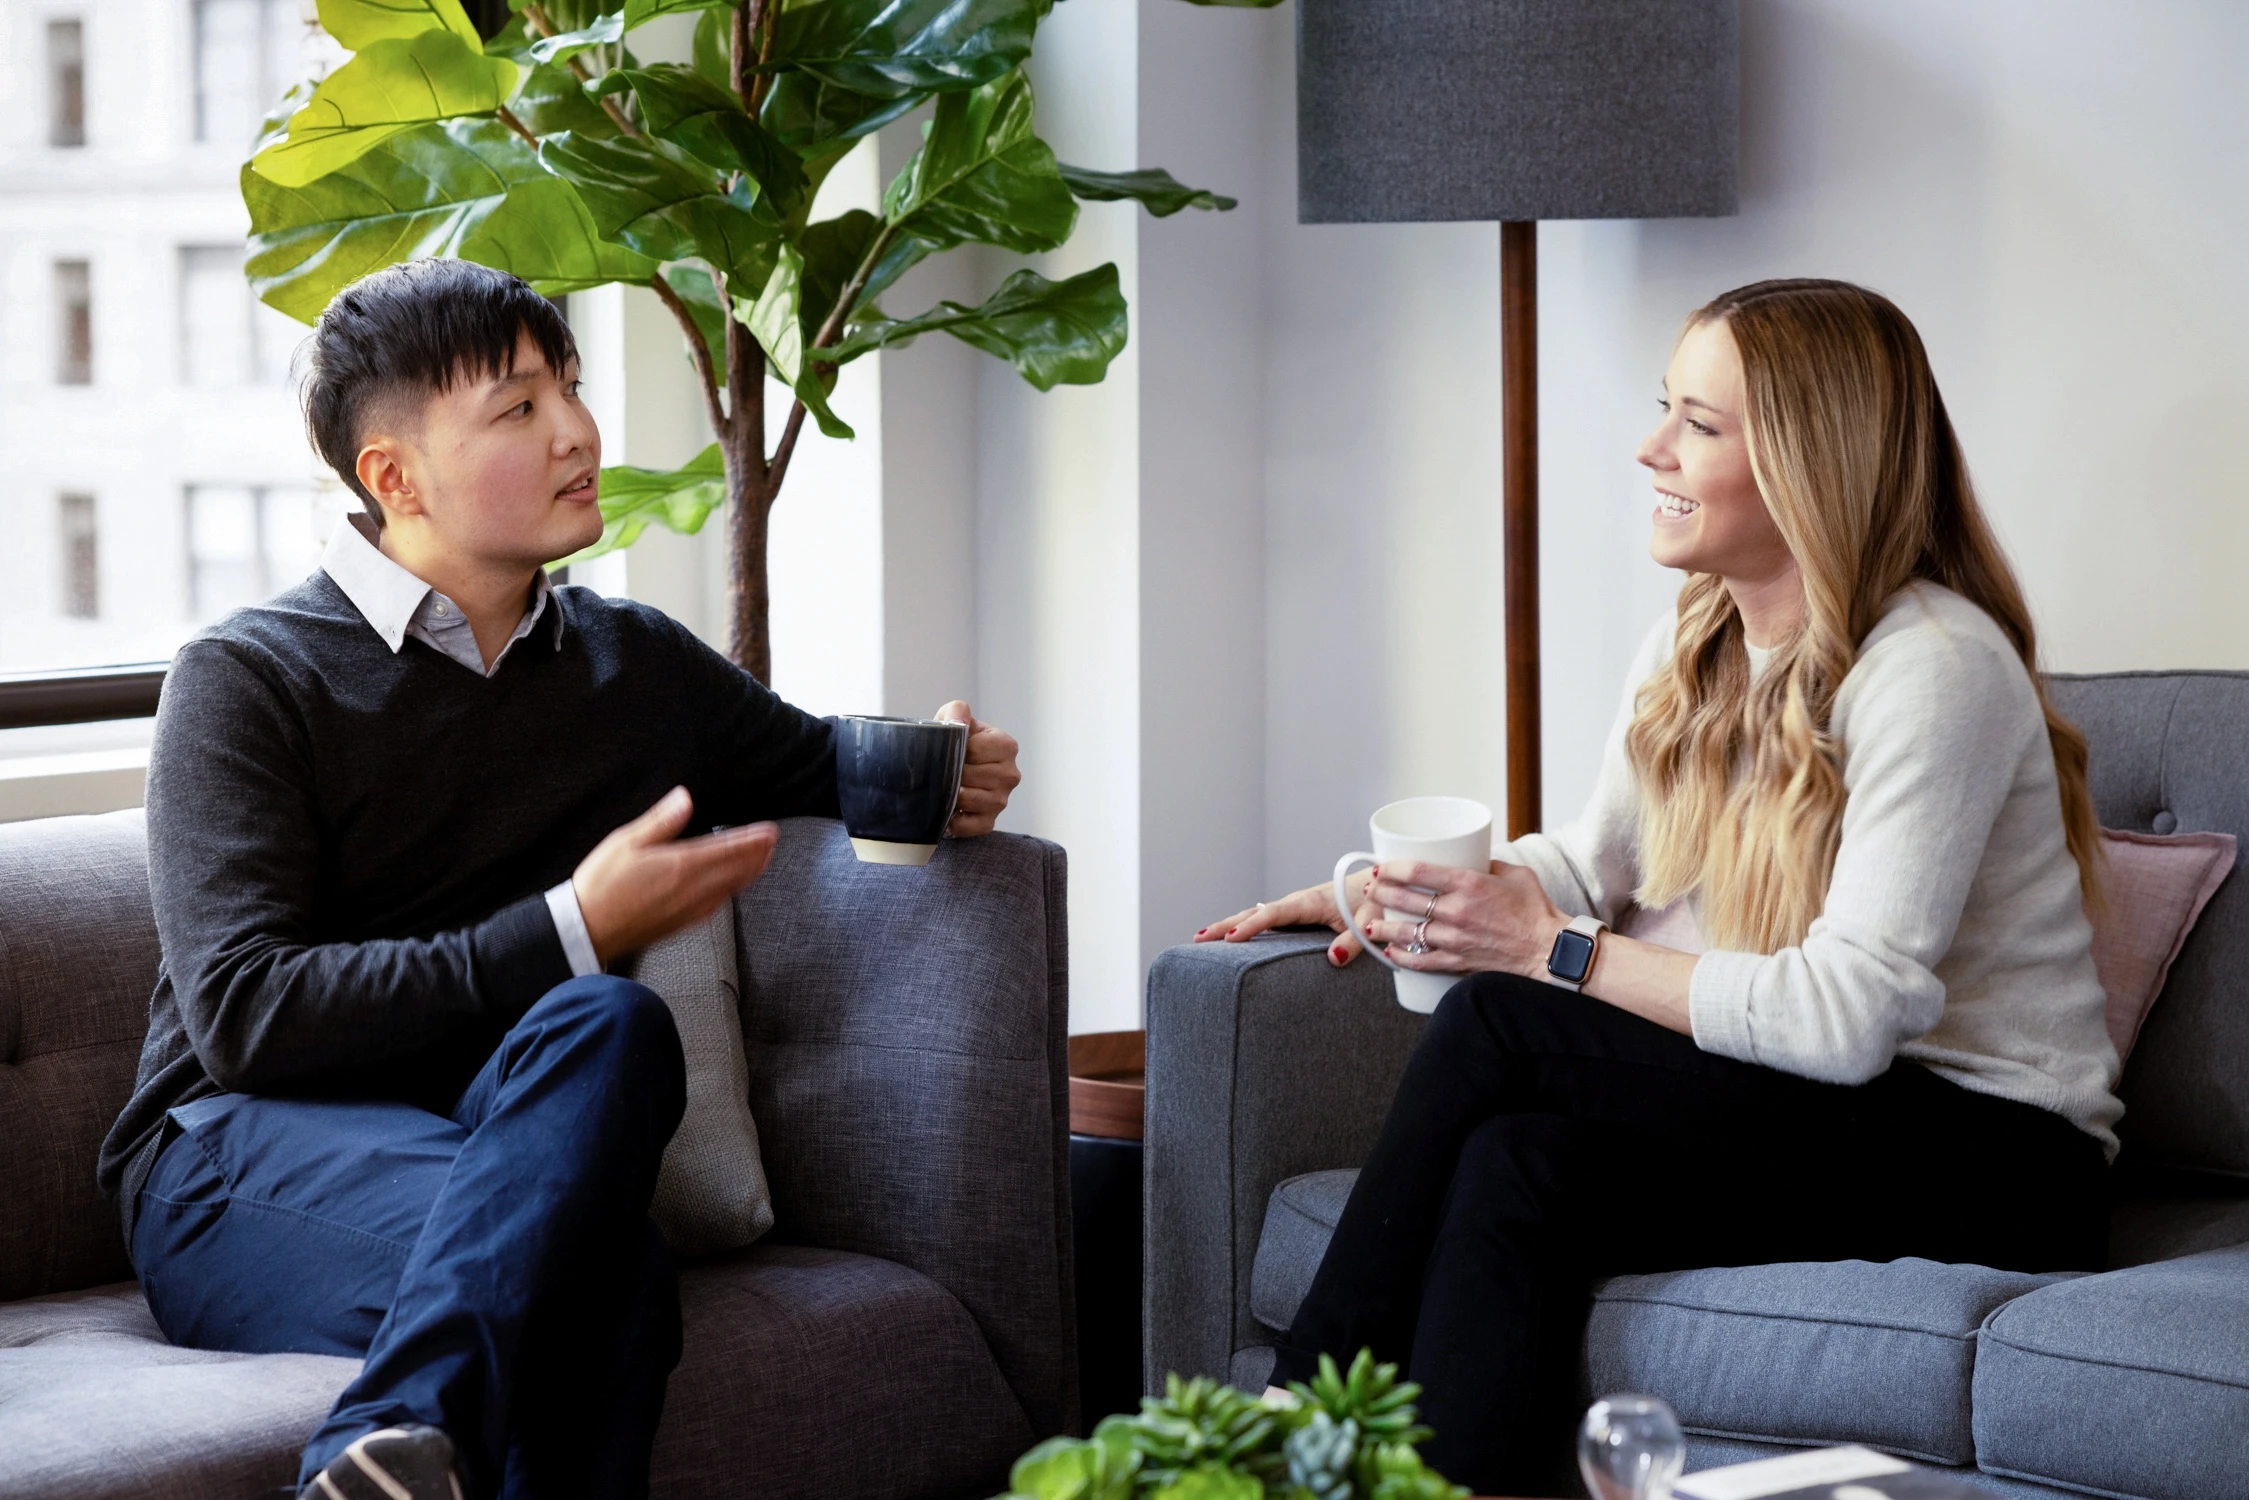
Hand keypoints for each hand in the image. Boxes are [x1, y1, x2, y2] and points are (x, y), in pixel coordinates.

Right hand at [573, 787, 778, 963]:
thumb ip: (660, 821)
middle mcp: (692, 889)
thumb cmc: (601, 883)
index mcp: (681, 865)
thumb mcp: (625, 842)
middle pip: (737, 870)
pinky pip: (717, 905)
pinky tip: (731, 888)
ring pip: (731, 888)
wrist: (587, 929)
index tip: (770, 831)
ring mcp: (689, 909)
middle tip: (772, 842)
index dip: (751, 839)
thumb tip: (685, 797)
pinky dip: (732, 891)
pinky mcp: (682, 924)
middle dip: (757, 855)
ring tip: (762, 860)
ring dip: (750, 873)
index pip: (727, 848)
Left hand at [935, 701, 1020, 836]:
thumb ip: (956, 711)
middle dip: (953, 774)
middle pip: (972, 776)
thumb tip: (960, 718)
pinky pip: (971, 826)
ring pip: (971, 800)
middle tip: (944, 771)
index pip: (976, 750)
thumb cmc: (954, 743)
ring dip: (952, 795)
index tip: (950, 750)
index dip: (957, 750)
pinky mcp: (989, 822)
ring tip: (945, 788)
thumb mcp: (953, 720)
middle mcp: (1011, 774)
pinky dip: (955, 821)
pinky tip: (950, 810)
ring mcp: (1002, 800)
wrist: (949, 769)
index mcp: (1007, 746)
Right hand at [1194, 870, 1377, 967]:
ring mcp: (1293, 909)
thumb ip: (1355, 941)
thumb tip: (1333, 959)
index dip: (1251, 927)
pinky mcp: (1296, 916)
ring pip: (1254, 916)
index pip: (1273, 914)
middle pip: (1253, 913)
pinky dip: (1243, 928)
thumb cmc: (1377, 902)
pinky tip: (1231, 942)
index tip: (1229, 940)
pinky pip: (1264, 922)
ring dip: (1228, 926)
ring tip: (1200, 941)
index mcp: (1310, 902)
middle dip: (1224, 926)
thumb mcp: (1372, 922)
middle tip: (1197, 940)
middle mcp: (1296, 903)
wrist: (1381, 885)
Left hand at [1360, 859, 1565, 977]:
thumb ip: (1488, 864)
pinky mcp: (1458, 962)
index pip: (1418, 871)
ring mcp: (1455, 939)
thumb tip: (1472, 858)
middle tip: (1370, 889)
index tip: (1381, 867)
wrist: (1549, 949)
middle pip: (1405, 899)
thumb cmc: (1536, 910)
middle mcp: (1457, 911)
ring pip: (1407, 933)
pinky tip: (1390, 952)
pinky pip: (1421, 961)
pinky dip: (1401, 957)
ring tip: (1369, 923)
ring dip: (1383, 927)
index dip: (1392, 868)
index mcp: (1469, 884)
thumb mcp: (1515, 874)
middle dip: (1381, 893)